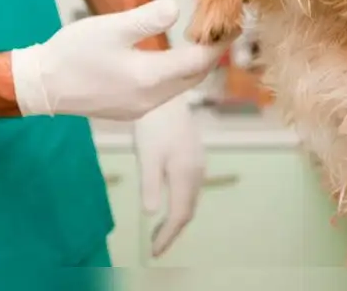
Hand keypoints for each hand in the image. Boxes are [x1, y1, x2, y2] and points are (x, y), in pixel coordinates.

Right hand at [10, 0, 227, 120]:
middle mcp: (150, 99)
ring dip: (193, 66)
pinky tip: (170, 61)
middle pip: (193, 78)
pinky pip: (163, 93)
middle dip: (210, 55)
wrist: (42, 85)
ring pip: (180, 87)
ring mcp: (140, 109)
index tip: (232, 24)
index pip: (198, 61)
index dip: (218, 43)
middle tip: (222, 30)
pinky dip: (174, 76)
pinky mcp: (129, 111)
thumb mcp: (111, 27)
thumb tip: (176, 8)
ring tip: (201, 42)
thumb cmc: (73, 53)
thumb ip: (147, 18)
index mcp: (150, 78)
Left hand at [135, 94, 204, 256]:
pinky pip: (191, 187)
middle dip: (173, 231)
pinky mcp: (194, 154)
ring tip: (161, 229)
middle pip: (189, 210)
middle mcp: (197, 171)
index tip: (154, 252)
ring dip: (178, 217)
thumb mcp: (147, 156)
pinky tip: (170, 200)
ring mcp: (198, 162)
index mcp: (186, 175)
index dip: (168, 236)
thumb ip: (150, 185)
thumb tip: (151, 214)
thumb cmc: (153, 125)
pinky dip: (181, 201)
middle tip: (156, 246)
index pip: (180, 215)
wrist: (167, 95)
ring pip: (191, 198)